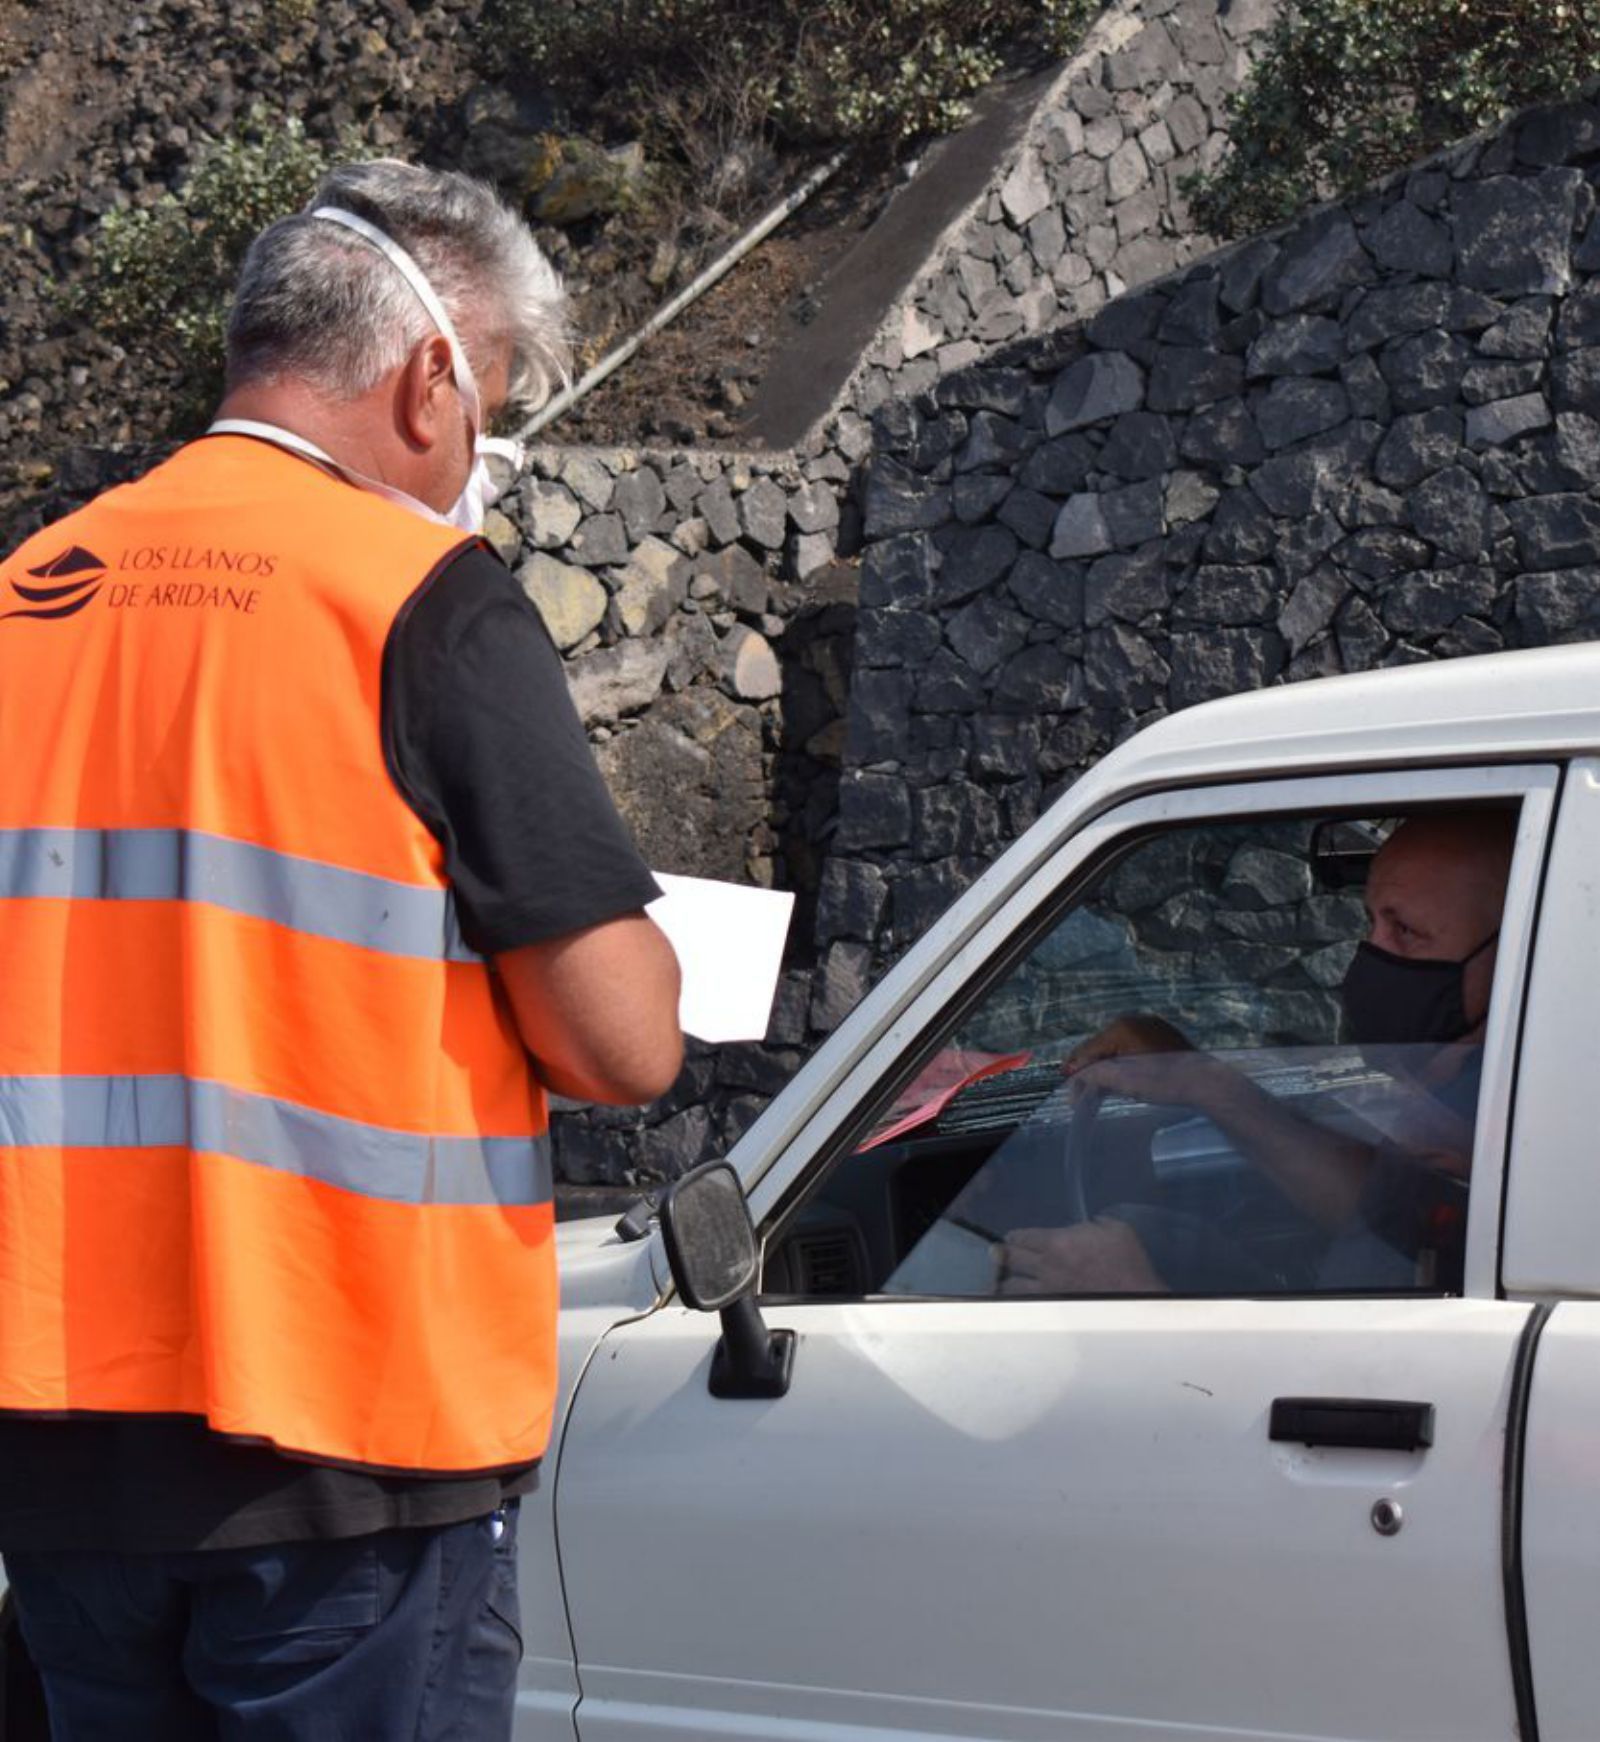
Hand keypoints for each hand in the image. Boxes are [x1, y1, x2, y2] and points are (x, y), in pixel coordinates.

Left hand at [999, 1220, 1167, 1294]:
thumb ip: (1091, 1225)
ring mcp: (1047, 1292)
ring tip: (999, 1281)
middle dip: (1002, 1255)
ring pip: (1012, 1287)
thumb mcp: (1114, 1228)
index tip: (1012, 1239)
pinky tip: (1015, 1302)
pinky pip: (1027, 1305)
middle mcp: (1045, 1268)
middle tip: (998, 1255)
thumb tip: (1082, 1229)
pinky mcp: (1054, 1311)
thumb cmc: (1127, 1262)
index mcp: (1057, 1244)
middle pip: (1011, 1259)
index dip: (1015, 1237)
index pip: (1022, 1237)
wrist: (1139, 1300)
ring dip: (1004, 1281)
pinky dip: (1018, 1302)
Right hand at [1063, 1014, 1229, 1113]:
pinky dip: (1127, 1061)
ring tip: (1101, 1084)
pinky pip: (1137, 1047)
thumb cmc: (1164, 1082)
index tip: (1065, 1079)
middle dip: (1093, 1065)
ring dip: (1110, 1064)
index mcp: (1123, 1027)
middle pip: (1105, 1045)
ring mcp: (1154, 1027)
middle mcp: (1137, 1021)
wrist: (1206, 1084)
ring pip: (1121, 1047)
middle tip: (1082, 1085)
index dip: (1076, 1066)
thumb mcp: (1123, 1080)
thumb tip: (1077, 1076)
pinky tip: (1126, 1076)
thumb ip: (1095, 1075)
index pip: (1091, 1048)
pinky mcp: (1167, 1037)